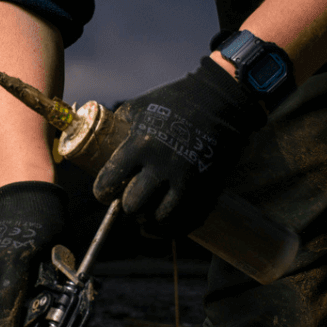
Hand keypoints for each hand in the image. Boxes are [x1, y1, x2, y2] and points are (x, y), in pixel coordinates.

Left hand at [93, 57, 264, 237]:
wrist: (224, 100)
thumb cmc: (177, 101)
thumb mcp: (143, 108)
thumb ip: (122, 129)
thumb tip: (102, 145)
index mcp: (141, 145)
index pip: (109, 181)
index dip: (102, 191)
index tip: (105, 193)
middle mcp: (163, 166)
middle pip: (133, 205)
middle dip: (128, 206)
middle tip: (130, 201)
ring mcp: (188, 180)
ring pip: (160, 218)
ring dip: (151, 218)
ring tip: (148, 212)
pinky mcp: (208, 188)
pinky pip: (187, 220)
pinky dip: (174, 226)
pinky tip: (166, 221)